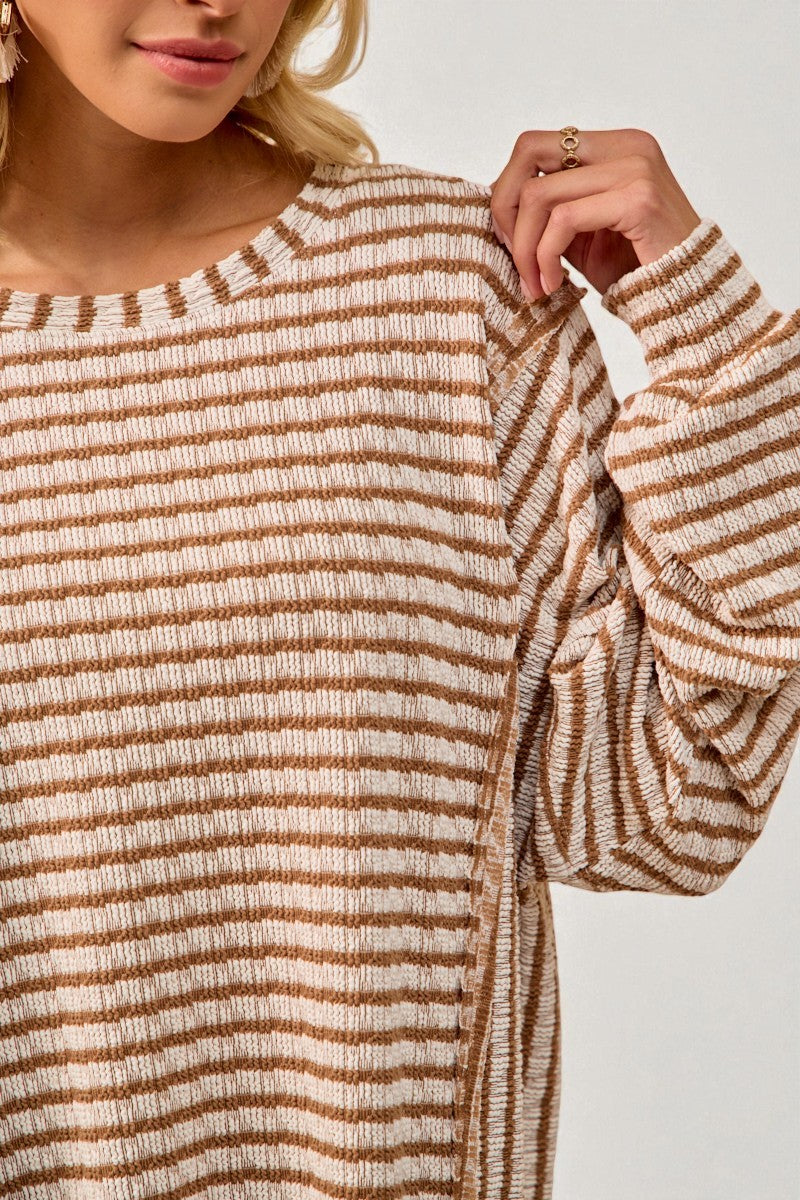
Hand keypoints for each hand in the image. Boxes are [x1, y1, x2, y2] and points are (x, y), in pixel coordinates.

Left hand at [488, 127, 701, 299]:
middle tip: (512, 262)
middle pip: (528, 152)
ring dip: (525, 249)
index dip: (507, 191)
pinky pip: (563, 219)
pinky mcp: (638, 198)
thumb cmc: (636, 269)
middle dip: (505, 211)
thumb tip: (499, 210)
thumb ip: (549, 214)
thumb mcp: (581, 236)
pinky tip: (553, 286)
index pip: (534, 145)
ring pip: (540, 194)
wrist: (687, 298)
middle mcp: (626, 145)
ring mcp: (635, 167)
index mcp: (612, 147)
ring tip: (534, 285)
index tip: (508, 240)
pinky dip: (546, 257)